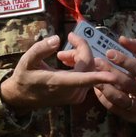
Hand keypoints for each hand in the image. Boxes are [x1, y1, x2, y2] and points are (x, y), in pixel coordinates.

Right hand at [0, 34, 126, 110]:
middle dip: (81, 50)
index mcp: (60, 83)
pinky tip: (66, 62)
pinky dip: (80, 65)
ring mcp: (77, 96)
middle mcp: (72, 92)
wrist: (22, 97)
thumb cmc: (24, 77)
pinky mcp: (79, 96)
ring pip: (89, 70)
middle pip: (89, 66)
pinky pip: (87, 76)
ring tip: (61, 55)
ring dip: (79, 57)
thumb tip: (58, 39)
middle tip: (68, 41)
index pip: (83, 79)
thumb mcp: (27, 60)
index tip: (113, 75)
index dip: (99, 77)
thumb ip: (41, 48)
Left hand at [91, 36, 135, 127]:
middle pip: (127, 83)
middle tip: (96, 62)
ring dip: (104, 86)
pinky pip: (113, 107)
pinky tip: (96, 88)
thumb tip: (121, 38)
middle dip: (110, 72)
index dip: (124, 60)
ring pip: (119, 98)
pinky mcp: (129, 116)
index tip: (109, 52)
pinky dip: (103, 97)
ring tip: (93, 76)